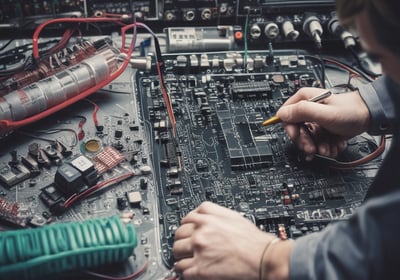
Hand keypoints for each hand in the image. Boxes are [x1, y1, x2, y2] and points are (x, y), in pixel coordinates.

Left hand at [173, 202, 290, 279]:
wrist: (263, 258)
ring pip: (177, 251)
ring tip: (188, 259)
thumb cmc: (254, 241)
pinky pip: (181, 269)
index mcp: (209, 218)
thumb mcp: (234, 216)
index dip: (187, 225)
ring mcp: (199, 250)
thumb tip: (204, 215)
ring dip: (182, 255)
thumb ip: (216, 213)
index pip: (186, 218)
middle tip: (187, 246)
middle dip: (183, 240)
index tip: (188, 231)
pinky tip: (192, 271)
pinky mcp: (199, 269)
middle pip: (179, 234)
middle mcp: (201, 232)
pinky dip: (185, 271)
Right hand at [277, 87, 369, 160]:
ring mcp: (315, 120)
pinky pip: (317, 141)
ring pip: (307, 138)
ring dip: (317, 146)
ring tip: (327, 149)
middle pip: (296, 130)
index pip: (286, 116)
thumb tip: (281, 114)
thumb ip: (302, 112)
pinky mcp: (322, 129)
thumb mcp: (324, 112)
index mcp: (304, 99)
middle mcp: (308, 109)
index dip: (290, 129)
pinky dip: (325, 146)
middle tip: (312, 149)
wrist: (369, 116)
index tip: (297, 138)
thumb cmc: (351, 111)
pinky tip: (333, 146)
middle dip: (305, 142)